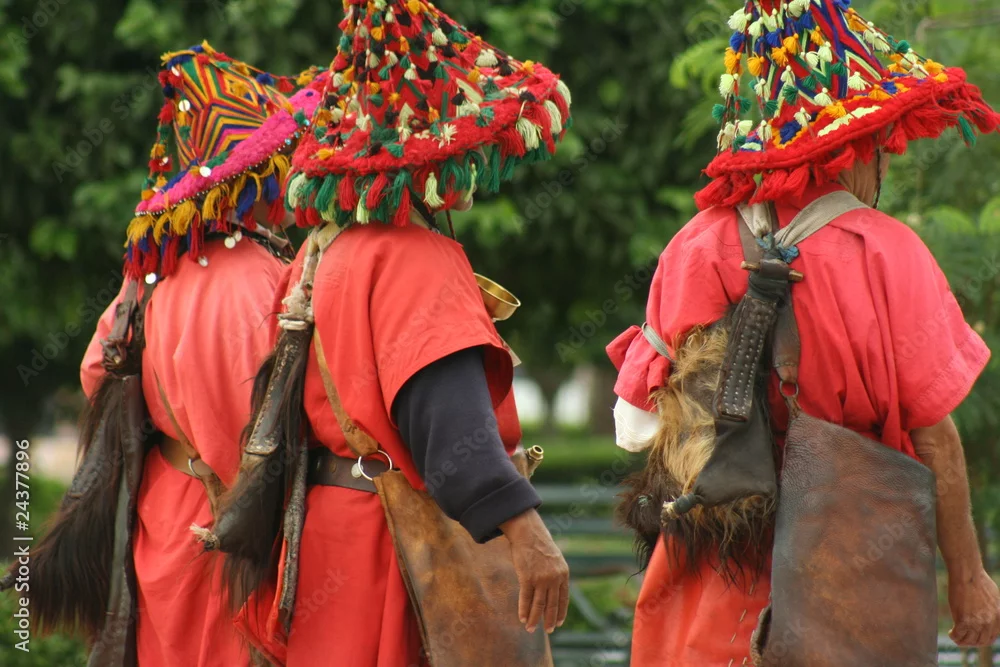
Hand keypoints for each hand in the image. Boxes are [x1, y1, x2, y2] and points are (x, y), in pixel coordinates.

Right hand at [500, 509, 568, 633]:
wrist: (528, 533)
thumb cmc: (540, 545)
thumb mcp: (555, 559)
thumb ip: (556, 574)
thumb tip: (553, 591)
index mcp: (563, 574)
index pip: (564, 599)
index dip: (560, 613)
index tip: (558, 623)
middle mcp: (554, 578)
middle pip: (552, 605)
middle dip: (549, 620)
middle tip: (548, 631)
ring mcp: (541, 579)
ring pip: (538, 605)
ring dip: (534, 619)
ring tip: (531, 629)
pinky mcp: (527, 578)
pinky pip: (526, 599)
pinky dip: (524, 610)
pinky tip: (523, 619)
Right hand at [949, 568, 999, 646]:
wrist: (968, 574)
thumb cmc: (978, 580)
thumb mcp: (994, 597)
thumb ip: (992, 610)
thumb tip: (987, 614)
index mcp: (999, 617)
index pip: (992, 636)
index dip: (982, 638)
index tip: (974, 636)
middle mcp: (990, 622)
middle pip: (981, 641)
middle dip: (972, 642)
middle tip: (963, 637)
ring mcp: (977, 623)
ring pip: (969, 641)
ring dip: (962, 641)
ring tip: (955, 635)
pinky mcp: (963, 621)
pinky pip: (958, 636)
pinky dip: (954, 636)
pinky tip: (951, 632)